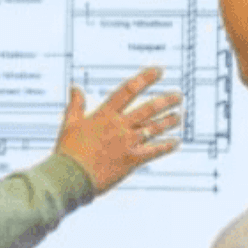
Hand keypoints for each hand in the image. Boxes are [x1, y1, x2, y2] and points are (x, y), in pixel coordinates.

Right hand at [55, 66, 181, 193]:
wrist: (70, 177)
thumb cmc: (68, 152)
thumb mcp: (69, 124)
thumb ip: (76, 105)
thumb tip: (75, 87)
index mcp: (104, 114)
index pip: (128, 90)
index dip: (145, 78)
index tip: (159, 71)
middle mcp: (119, 126)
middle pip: (148, 108)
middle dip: (166, 100)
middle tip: (178, 96)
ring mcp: (127, 143)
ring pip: (154, 128)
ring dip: (169, 121)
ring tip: (179, 116)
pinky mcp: (131, 161)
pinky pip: (154, 151)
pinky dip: (166, 146)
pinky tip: (176, 142)